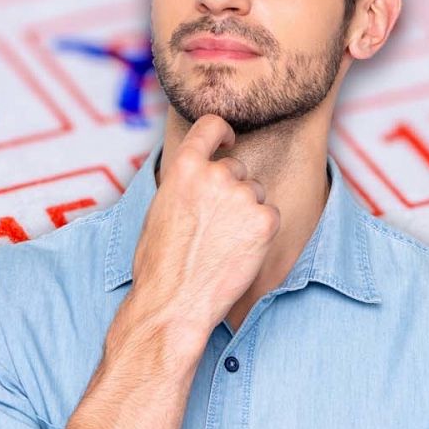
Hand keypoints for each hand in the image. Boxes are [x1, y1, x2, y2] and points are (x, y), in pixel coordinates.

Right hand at [128, 114, 280, 332]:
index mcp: (185, 167)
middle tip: (213, 226)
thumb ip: (183, 184)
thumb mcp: (159, 209)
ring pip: (254, 194)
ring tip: (222, 244)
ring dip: (245, 213)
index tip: (229, 140)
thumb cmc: (159, 264)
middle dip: (230, 191)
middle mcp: (217, 174)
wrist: (174, 303)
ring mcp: (244, 196)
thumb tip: (197, 175)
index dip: (223, 131)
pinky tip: (239, 253)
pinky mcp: (266, 221)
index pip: (212, 125)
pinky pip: (270, 216)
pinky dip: (261, 233)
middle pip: (236, 169)